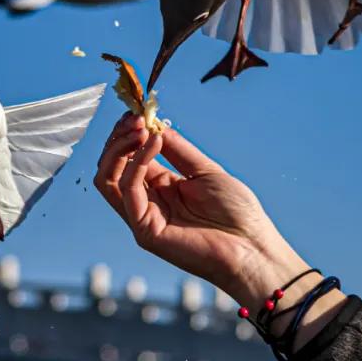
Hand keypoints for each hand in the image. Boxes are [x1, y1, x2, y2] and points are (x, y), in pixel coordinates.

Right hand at [94, 114, 312, 311]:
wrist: (253, 248)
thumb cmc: (238, 214)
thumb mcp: (205, 171)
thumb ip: (177, 150)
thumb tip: (154, 125)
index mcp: (162, 189)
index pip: (130, 158)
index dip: (130, 133)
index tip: (138, 111)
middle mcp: (148, 203)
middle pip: (112, 167)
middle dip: (119, 137)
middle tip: (135, 116)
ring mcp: (143, 218)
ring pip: (108, 178)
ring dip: (118, 147)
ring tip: (139, 127)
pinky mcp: (145, 230)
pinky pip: (127, 190)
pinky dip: (136, 161)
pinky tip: (153, 143)